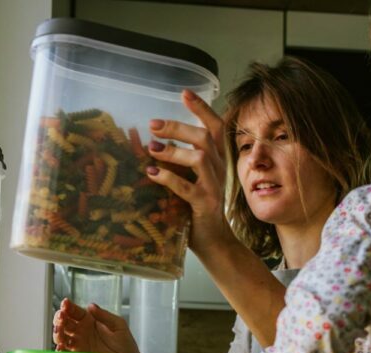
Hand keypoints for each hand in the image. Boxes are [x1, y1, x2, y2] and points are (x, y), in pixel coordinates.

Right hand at [53, 298, 140, 352]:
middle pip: (65, 322)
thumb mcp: (118, 326)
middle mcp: (82, 331)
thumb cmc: (126, 345)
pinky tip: (61, 347)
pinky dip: (60, 350)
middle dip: (60, 318)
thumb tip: (91, 306)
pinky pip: (66, 352)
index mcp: (90, 320)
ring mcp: (79, 344)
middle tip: (61, 316)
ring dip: (58, 332)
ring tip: (60, 330)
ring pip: (62, 336)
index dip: (68, 307)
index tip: (65, 304)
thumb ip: (105, 316)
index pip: (75, 311)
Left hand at [146, 90, 234, 253]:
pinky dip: (167, 178)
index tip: (184, 93)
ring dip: (173, 151)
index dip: (201, 109)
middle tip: (153, 125)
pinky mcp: (204, 204)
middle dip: (178, 127)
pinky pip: (186, 187)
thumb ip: (181, 161)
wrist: (214, 240)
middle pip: (204, 137)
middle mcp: (219, 169)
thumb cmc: (197, 207)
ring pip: (200, 158)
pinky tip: (150, 173)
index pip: (215, 127)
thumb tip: (152, 143)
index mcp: (217, 160)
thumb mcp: (192, 177)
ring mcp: (214, 187)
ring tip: (151, 149)